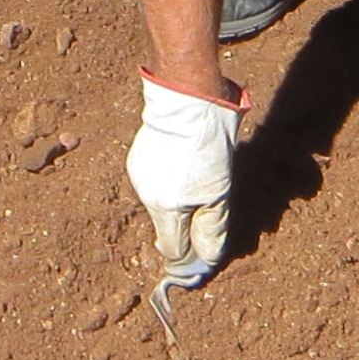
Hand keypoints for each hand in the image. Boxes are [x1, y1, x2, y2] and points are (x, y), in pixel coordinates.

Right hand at [125, 73, 238, 283]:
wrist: (187, 98)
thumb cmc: (207, 144)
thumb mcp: (219, 192)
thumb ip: (211, 230)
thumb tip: (206, 260)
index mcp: (165, 208)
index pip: (173, 249)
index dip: (188, 260)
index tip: (202, 261)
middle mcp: (146, 196)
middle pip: (168, 227)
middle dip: (188, 227)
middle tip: (211, 213)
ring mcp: (140, 175)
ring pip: (163, 204)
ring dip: (181, 202)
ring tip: (202, 180)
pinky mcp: (139, 157)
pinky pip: (157, 183)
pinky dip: (172, 182)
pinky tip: (187, 165)